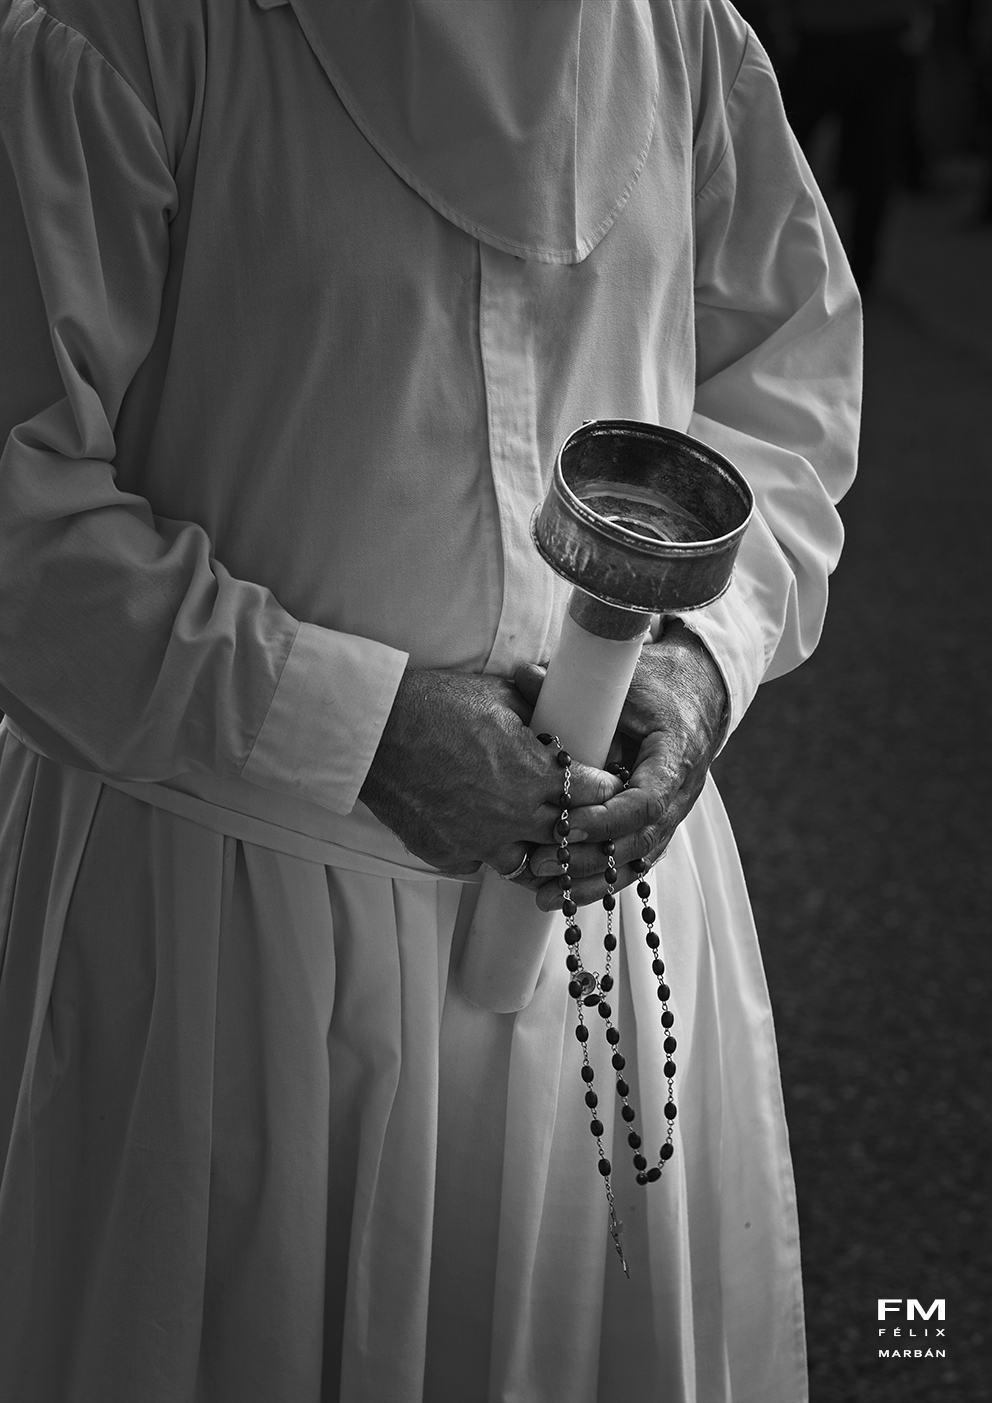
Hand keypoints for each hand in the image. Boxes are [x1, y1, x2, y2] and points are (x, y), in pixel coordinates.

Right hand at [359, 667, 621, 876]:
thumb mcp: (498, 694)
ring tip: (530, 827)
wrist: (374, 732)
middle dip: (577, 820)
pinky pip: (482, 864)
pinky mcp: (448, 855)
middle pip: (570, 834)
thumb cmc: (435, 705)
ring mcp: (481, 843)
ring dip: (533, 845)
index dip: (604, 785)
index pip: (597, 793)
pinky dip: (488, 850)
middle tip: (576, 808)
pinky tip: (484, 831)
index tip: (605, 780)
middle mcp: (515, 817)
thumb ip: (537, 710)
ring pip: (529, 862)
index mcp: (535, 775)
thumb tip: (559, 709)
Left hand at [514, 620, 727, 908]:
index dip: (606, 819)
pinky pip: (633, 864)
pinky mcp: (658, 827)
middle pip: (639, 841)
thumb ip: (575, 687)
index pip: (647, 802)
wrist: (696, 698)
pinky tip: (566, 897)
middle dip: (588, 857)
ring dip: (591, 881)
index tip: (564, 825)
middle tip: (540, 863)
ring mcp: (672, 815)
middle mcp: (680, 794)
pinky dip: (602, 882)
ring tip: (544, 895)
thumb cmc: (656, 686)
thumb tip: (522, 675)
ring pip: (636, 861)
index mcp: (674, 756)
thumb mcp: (623, 681)